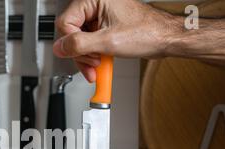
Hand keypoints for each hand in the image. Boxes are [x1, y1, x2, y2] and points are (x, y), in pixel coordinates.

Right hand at [53, 0, 178, 81]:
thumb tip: (59, 48)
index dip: (72, 44)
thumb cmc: (147, 33)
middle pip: (71, 33)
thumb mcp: (108, 41)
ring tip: (99, 67)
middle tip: (93, 64)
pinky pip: (89, 42)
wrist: (164, 38)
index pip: (65, 23)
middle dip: (81, 54)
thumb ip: (79, 45)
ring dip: (87, 58)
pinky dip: (93, 56)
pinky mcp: (103, 26)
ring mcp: (99, 16)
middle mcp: (95, 4)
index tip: (83, 56)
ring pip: (79, 40)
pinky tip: (101, 64)